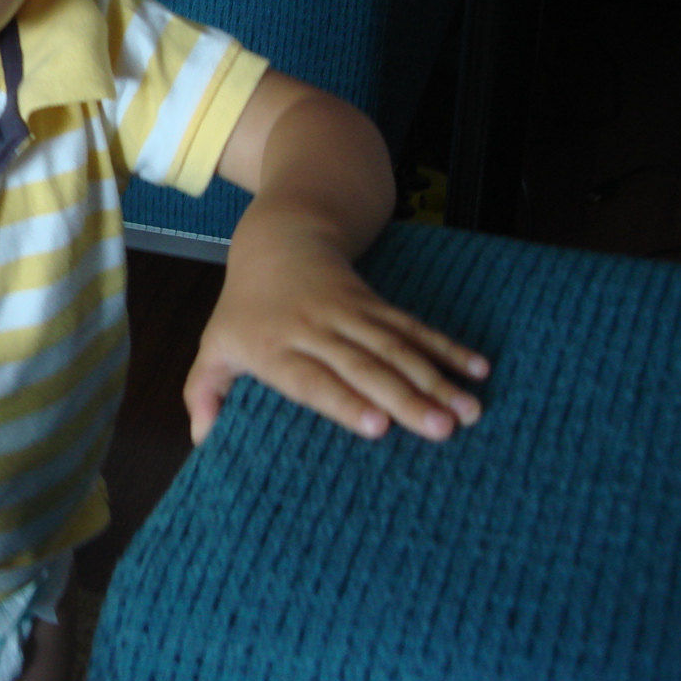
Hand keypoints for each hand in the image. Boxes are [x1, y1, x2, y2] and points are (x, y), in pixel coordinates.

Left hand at [184, 236, 488, 444]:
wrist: (278, 240)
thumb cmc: (243, 309)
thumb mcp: (214, 344)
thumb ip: (204, 392)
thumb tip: (202, 441)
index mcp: (273, 348)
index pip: (311, 380)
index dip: (344, 402)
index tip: (378, 426)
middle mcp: (314, 330)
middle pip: (363, 366)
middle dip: (405, 397)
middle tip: (442, 429)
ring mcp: (350, 313)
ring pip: (396, 347)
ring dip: (436, 378)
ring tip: (470, 410)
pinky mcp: (376, 304)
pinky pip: (414, 326)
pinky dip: (447, 346)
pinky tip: (479, 367)